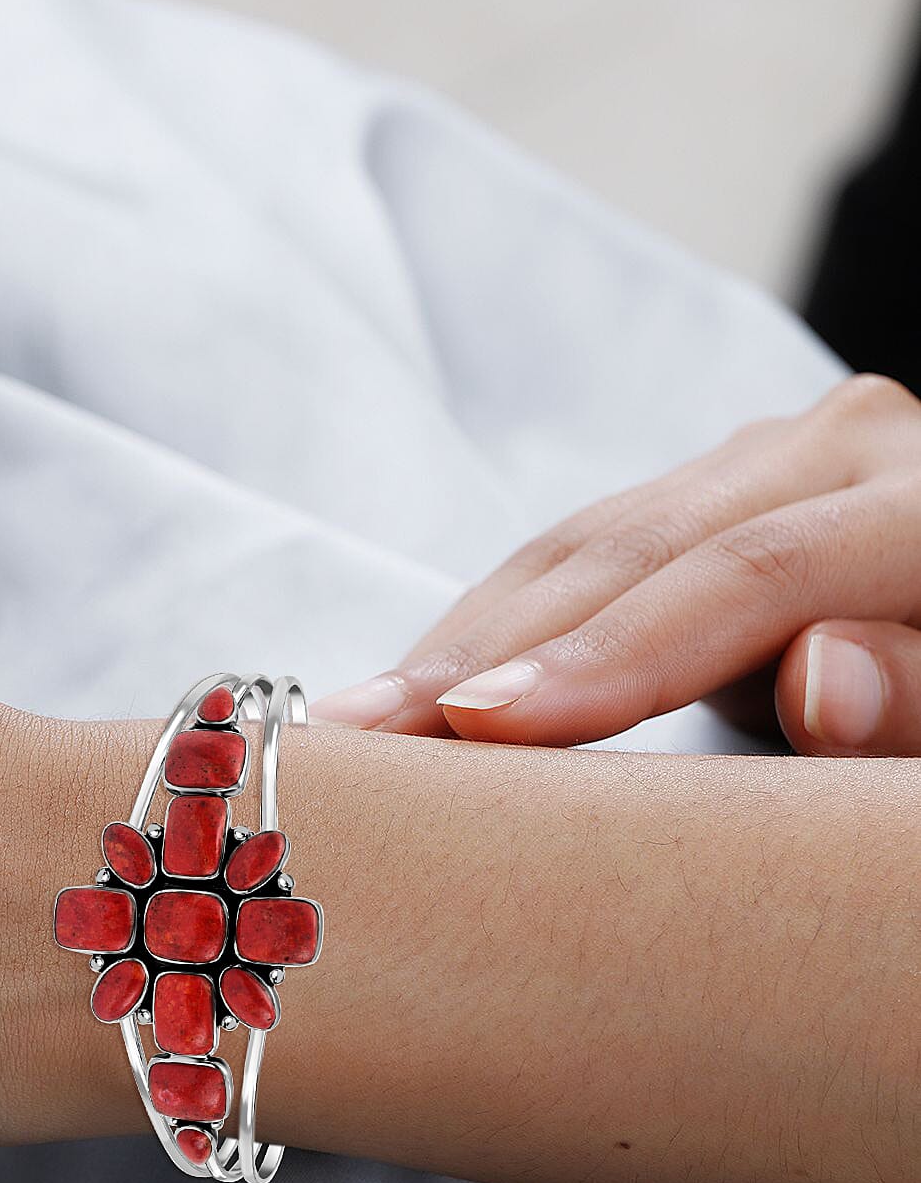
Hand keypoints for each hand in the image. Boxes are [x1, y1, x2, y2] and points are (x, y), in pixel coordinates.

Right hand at [311, 374, 920, 753]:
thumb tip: (819, 683)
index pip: (744, 576)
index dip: (608, 655)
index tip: (481, 729)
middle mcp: (828, 451)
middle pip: (629, 548)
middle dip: (485, 648)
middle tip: (359, 731)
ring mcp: (753, 467)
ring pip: (577, 546)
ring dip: (459, 640)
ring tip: (354, 720)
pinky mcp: (696, 501)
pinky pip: (573, 559)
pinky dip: (491, 629)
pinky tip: (418, 686)